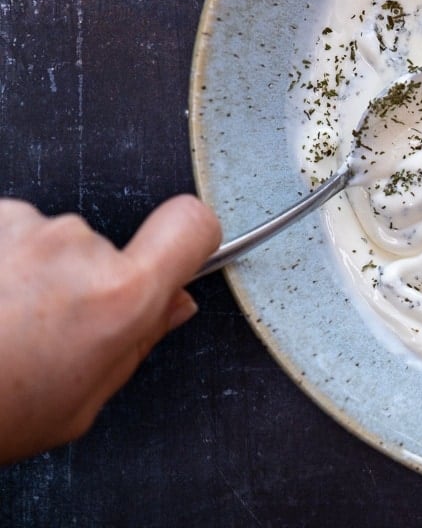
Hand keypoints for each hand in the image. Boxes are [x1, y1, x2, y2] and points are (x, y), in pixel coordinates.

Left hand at [0, 195, 220, 463]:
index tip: (184, 251)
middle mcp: (76, 247)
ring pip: (47, 242)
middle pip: (105, 247)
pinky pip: (4, 235)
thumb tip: (170, 306)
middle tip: (43, 334)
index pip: (192, 226)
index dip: (193, 237)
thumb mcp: (78, 404)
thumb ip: (135, 345)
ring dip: (27, 273)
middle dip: (83, 281)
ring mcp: (20, 227)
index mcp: (119, 297)